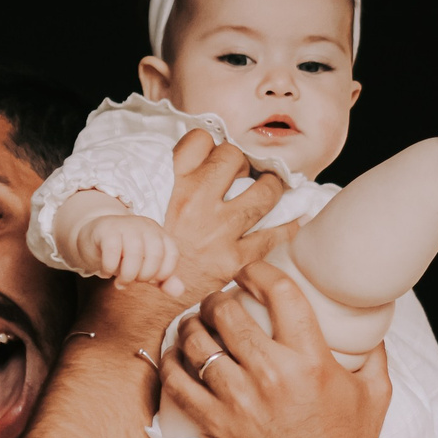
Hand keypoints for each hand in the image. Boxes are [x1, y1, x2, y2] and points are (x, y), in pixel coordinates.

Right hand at [72, 212, 183, 287]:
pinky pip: (112, 251)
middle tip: (132, 281)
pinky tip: (106, 273)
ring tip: (120, 282)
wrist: (93, 237)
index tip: (149, 280)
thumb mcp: (145, 267)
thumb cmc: (124, 254)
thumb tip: (179, 291)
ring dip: (127, 275)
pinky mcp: (106, 229)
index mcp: (160, 234)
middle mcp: (146, 226)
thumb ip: (164, 280)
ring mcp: (126, 225)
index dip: (162, 274)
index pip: (172, 255)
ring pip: (135, 253)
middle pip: (155, 255)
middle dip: (144, 276)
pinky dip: (109, 268)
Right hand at [158, 129, 300, 308]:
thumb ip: (172, 180)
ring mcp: (218, 231)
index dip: (211, 144)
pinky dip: (288, 226)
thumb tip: (204, 158)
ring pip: (264, 192)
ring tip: (271, 189)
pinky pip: (274, 235)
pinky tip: (294, 220)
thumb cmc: (149, 248)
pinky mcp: (235, 259)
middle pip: (234, 157)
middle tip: (245, 173)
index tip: (215, 155)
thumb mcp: (148, 205)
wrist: (143, 298)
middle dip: (243, 162)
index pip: (199, 140)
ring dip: (272, 187)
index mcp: (170, 185)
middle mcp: (196, 202)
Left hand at [159, 261, 391, 437]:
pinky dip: (172, 363)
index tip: (252, 273)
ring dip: (193, 327)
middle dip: (219, 299)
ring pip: (198, 344)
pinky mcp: (215, 425)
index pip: (280, 295)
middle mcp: (272, 377)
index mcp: (311, 362)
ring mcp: (238, 402)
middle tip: (220, 301)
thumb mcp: (375, 394)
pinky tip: (177, 356)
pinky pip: (178, 382)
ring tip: (196, 324)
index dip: (259, 273)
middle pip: (228, 314)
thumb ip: (373, 352)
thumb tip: (370, 321)